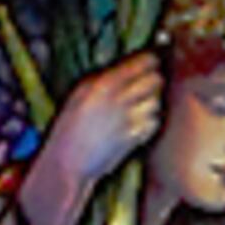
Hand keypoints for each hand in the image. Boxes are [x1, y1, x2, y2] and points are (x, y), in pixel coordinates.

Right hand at [25, 44, 165, 224]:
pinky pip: (154, 122)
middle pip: (155, 80)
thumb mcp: (78, 95)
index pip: (140, 64)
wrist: (69, 163)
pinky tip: (138, 122)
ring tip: (140, 104)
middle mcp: (120, 100)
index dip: (149, 61)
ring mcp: (130, 119)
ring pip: (156, 101)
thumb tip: (122, 69)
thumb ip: (101, 80)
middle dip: (154, 80)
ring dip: (152, 101)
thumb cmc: (68, 129)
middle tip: (149, 82)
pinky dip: (150, 120)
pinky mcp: (136, 137)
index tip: (151, 61)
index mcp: (103, 85)